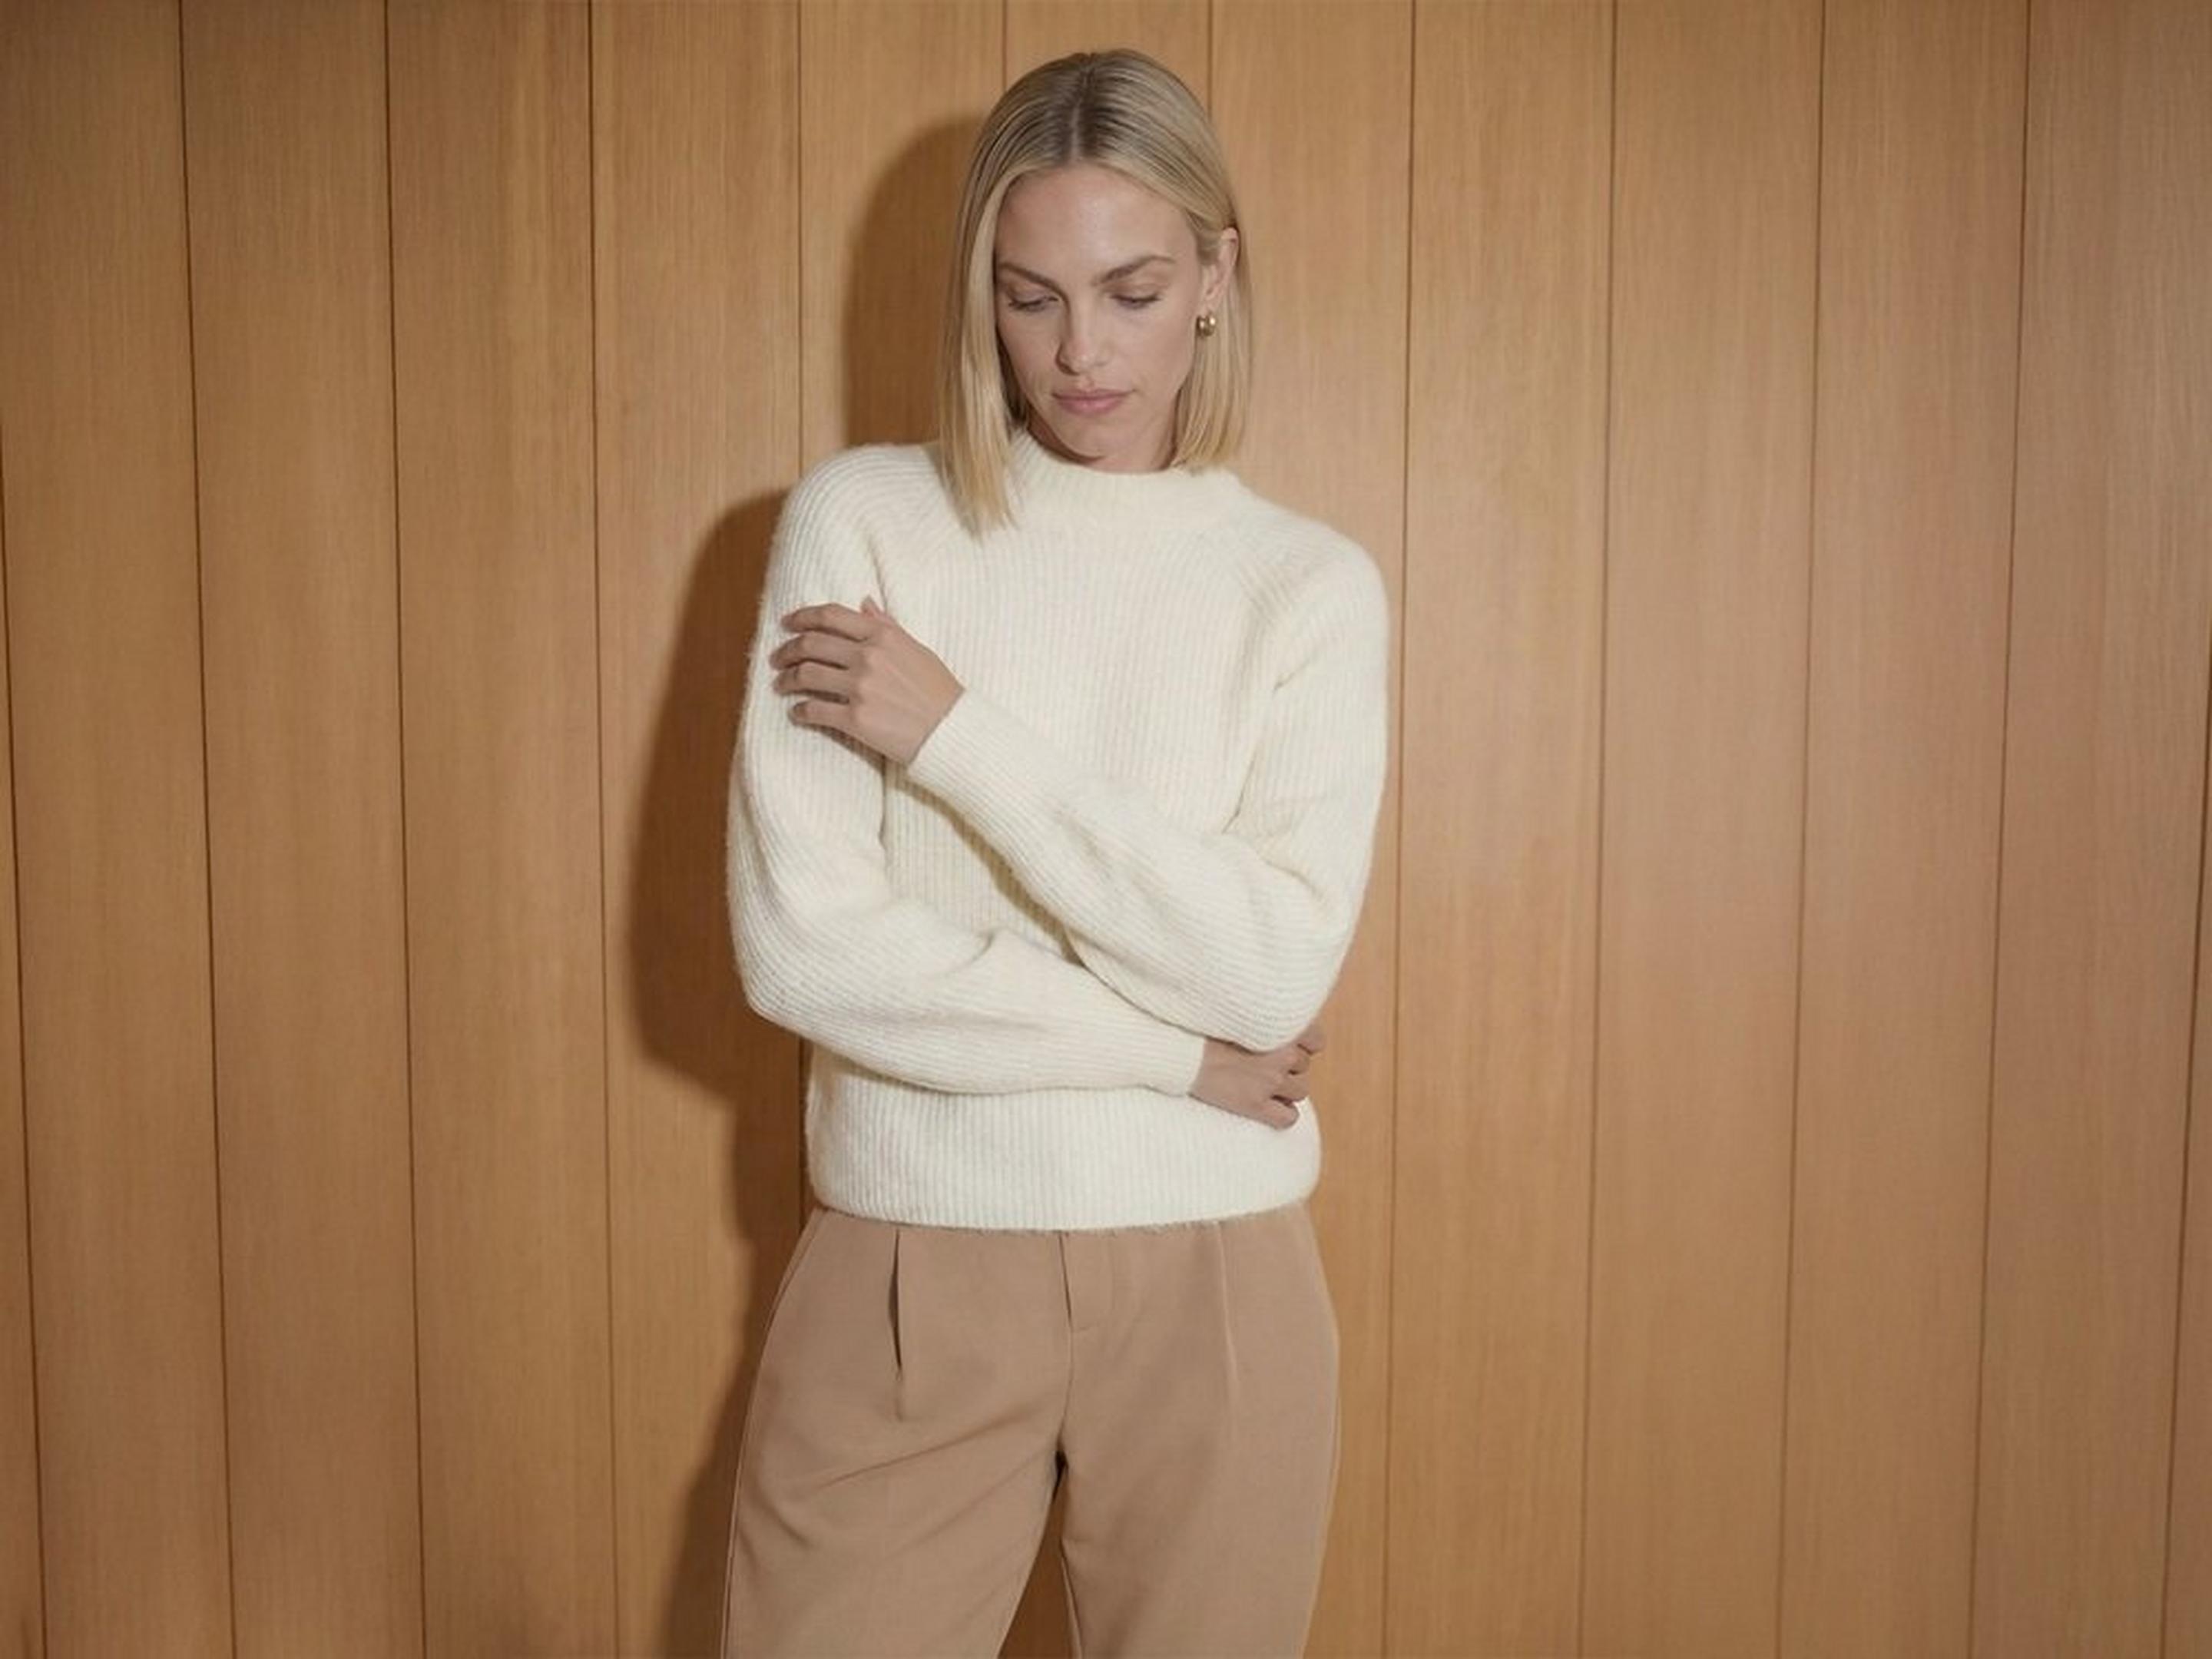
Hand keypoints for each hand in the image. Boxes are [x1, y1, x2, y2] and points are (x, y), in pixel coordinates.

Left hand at [769, 595, 963, 766]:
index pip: (830, 616)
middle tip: (779, 658)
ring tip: (781, 684)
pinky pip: (815, 711)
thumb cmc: (938, 690)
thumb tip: (864, 603)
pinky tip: (797, 713)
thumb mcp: (916, 648)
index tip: (788, 624)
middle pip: (811, 644)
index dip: (802, 617)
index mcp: (883, 636)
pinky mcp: (856, 720)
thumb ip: (887, 625)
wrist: (951, 730)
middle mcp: (868, 657)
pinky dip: (800, 712)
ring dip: (787, 679)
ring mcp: (860, 688)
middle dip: (787, 650)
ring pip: (807, 675)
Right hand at [1191, 1018, 1325, 1129]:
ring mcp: (1270, 1081)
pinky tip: (1268, 1106)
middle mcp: (1282, 1054)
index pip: (1317, 1040)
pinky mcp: (1255, 1105)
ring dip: (1286, 1088)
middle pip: (1304, 1066)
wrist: (1178, 1049)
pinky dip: (1283, 1113)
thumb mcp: (1240, 1011)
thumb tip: (1280, 1027)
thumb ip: (1266, 1018)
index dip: (1303, 1045)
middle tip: (1262, 1063)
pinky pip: (1288, 1117)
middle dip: (1288, 1066)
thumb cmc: (1203, 1025)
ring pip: (1300, 1090)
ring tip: (1262, 1082)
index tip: (1286, 1045)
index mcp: (1281, 1027)